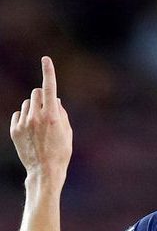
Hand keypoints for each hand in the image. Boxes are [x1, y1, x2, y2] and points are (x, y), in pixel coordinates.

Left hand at [10, 56, 71, 184]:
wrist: (45, 171)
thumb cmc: (61, 153)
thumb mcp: (68, 133)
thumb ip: (62, 114)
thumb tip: (54, 100)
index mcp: (53, 117)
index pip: (50, 88)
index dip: (48, 72)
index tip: (46, 59)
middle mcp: (37, 117)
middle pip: (36, 93)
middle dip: (41, 96)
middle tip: (46, 107)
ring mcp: (24, 123)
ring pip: (27, 104)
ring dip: (33, 108)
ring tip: (39, 126)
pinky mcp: (15, 130)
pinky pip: (18, 114)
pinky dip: (25, 118)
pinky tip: (31, 132)